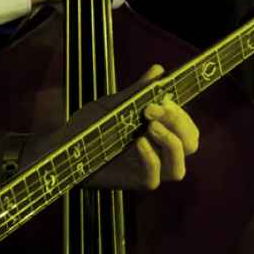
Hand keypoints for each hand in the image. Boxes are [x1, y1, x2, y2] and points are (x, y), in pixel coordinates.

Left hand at [83, 65, 199, 189]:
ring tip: (151, 126)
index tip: (163, 98)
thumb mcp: (113, 106)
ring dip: (170, 144)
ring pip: (178, 169)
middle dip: (178, 124)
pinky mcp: (133, 183)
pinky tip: (139, 142)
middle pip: (190, 145)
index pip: (187, 129)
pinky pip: (153, 178)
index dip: (180, 115)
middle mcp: (159, 155)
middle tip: (153, 109)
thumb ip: (137, 92)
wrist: (64, 147)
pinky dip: (150, 159)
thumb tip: (158, 70)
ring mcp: (148, 171)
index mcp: (159, 136)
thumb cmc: (90, 127)